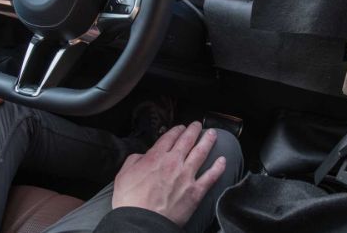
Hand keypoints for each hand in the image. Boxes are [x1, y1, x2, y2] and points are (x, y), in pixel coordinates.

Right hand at [111, 121, 226, 226]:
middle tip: (198, 125)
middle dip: (194, 130)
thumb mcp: (123, 174)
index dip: (176, 130)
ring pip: (201, 153)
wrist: (141, 221)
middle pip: (187, 140)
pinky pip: (211, 177)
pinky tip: (222, 160)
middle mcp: (173, 162)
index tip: (181, 127)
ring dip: (208, 141)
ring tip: (212, 134)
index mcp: (155, 157)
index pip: (169, 137)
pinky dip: (218, 167)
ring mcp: (186, 176)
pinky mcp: (195, 192)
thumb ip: (134, 160)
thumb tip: (142, 156)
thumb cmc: (130, 201)